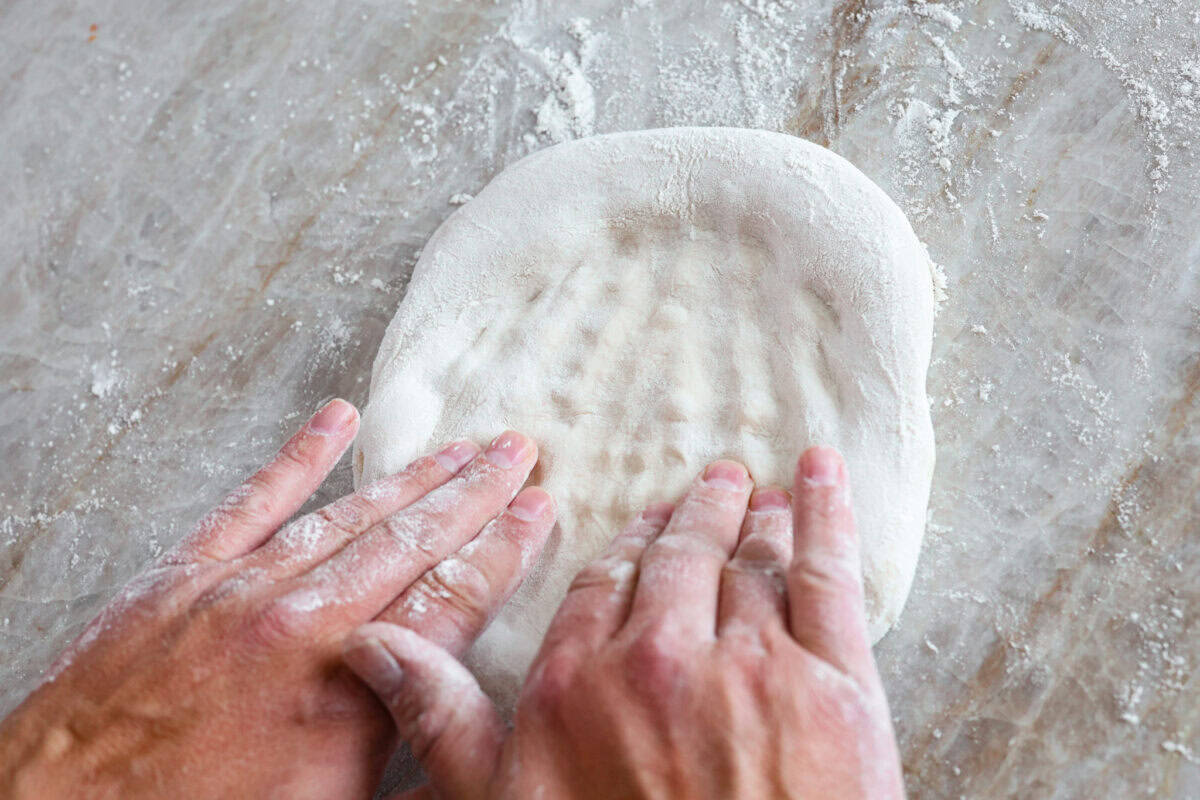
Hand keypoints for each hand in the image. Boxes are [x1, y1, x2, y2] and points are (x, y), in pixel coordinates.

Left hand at [0, 400, 555, 798]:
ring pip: (347, 516)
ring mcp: (239, 592)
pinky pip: (254, 501)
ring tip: (458, 445)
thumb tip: (473, 741)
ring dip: (411, 478)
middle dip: (473, 492)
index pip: (451, 599)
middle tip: (517, 451)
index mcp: (347, 691)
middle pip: (409, 541)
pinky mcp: (182, 578)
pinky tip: (336, 420)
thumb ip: (409, 758)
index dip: (503, 549)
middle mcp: (301, 626)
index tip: (539, 510)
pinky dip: (299, 458)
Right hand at [346, 446, 904, 799]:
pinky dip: (825, 511)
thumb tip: (373, 648)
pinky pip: (829, 574)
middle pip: (679, 560)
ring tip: (757, 494)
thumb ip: (446, 723)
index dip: (627, 550)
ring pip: (750, 561)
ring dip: (754, 517)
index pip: (603, 586)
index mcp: (581, 683)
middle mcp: (663, 658)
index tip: (641, 525)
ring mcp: (754, 666)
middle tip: (711, 483)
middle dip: (694, 515)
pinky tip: (820, 472)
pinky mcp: (836, 684)